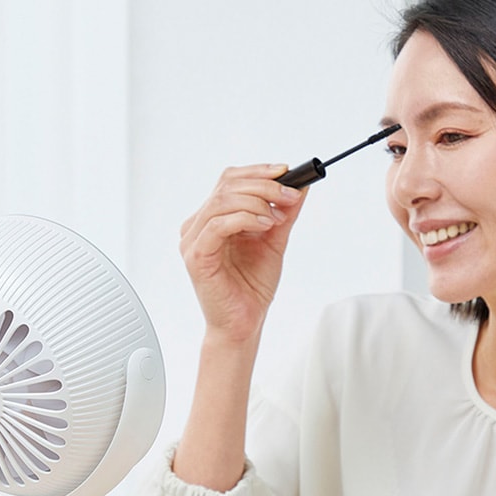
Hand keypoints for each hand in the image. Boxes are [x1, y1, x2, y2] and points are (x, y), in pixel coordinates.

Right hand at [180, 164, 305, 341]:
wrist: (244, 324)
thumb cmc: (251, 287)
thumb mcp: (273, 241)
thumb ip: (283, 214)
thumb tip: (301, 187)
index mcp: (212, 218)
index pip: (229, 180)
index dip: (258, 171)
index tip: (287, 172)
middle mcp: (198, 225)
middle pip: (227, 185)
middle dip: (263, 185)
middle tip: (290, 194)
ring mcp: (193, 240)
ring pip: (223, 200)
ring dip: (257, 201)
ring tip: (278, 216)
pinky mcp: (196, 256)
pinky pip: (219, 224)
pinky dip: (245, 218)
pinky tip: (265, 225)